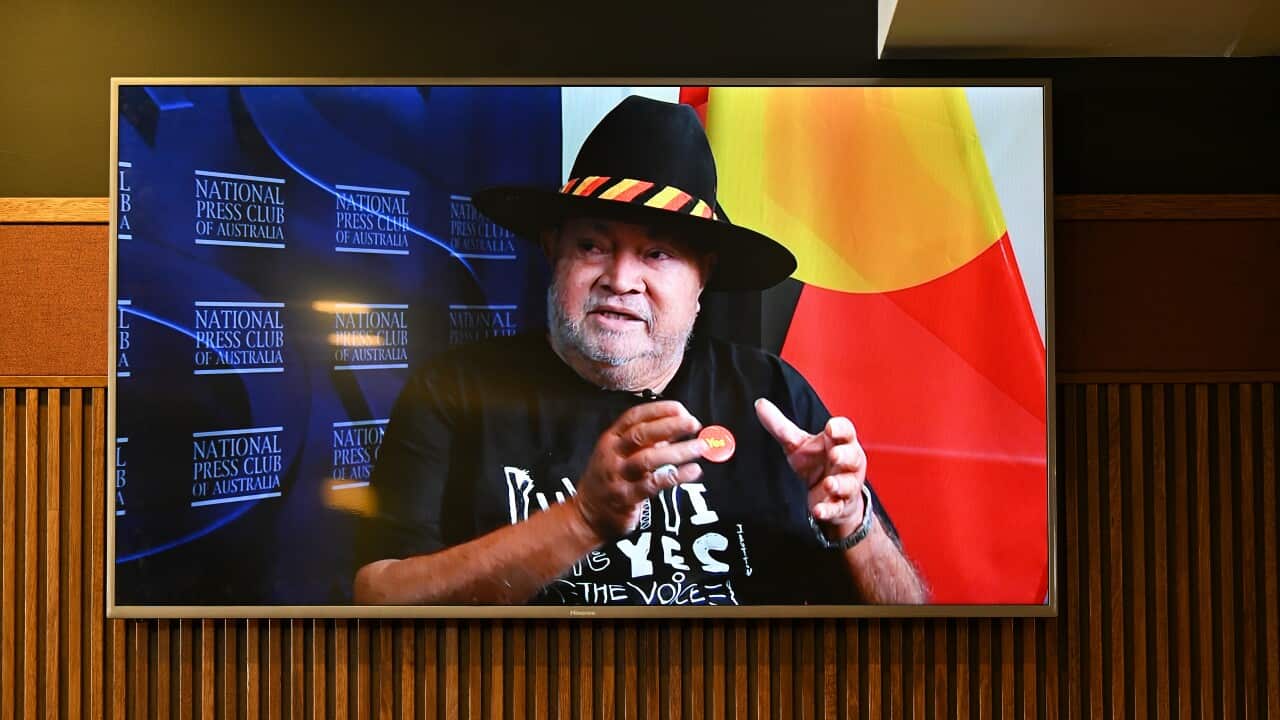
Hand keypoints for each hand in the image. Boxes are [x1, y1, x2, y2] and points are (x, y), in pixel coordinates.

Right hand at [573, 401, 706, 539]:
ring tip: (699, 447)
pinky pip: (654, 484)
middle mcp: (612, 454)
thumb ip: (646, 441)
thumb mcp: (621, 454)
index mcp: (611, 438)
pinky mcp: (625, 497)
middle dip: (670, 426)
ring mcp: (617, 476)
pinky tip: (693, 471)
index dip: (658, 410)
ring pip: (648, 459)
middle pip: (641, 434)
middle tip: (694, 423)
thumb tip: (678, 427)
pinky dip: (676, 476)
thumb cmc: (610, 479)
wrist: (588, 514)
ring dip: (677, 451)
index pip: (634, 417)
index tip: (681, 408)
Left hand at [754, 398, 868, 540]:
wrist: (830, 496)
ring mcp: (846, 485)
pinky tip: (819, 509)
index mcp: (840, 443)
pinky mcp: (839, 506)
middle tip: (834, 455)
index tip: (830, 428)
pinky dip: (828, 510)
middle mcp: (848, 463)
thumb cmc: (817, 463)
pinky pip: (837, 508)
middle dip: (844, 455)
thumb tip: (760, 404)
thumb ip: (780, 425)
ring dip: (839, 484)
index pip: (845, 431)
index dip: (840, 429)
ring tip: (829, 484)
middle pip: (852, 456)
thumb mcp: (798, 444)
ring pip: (848, 484)